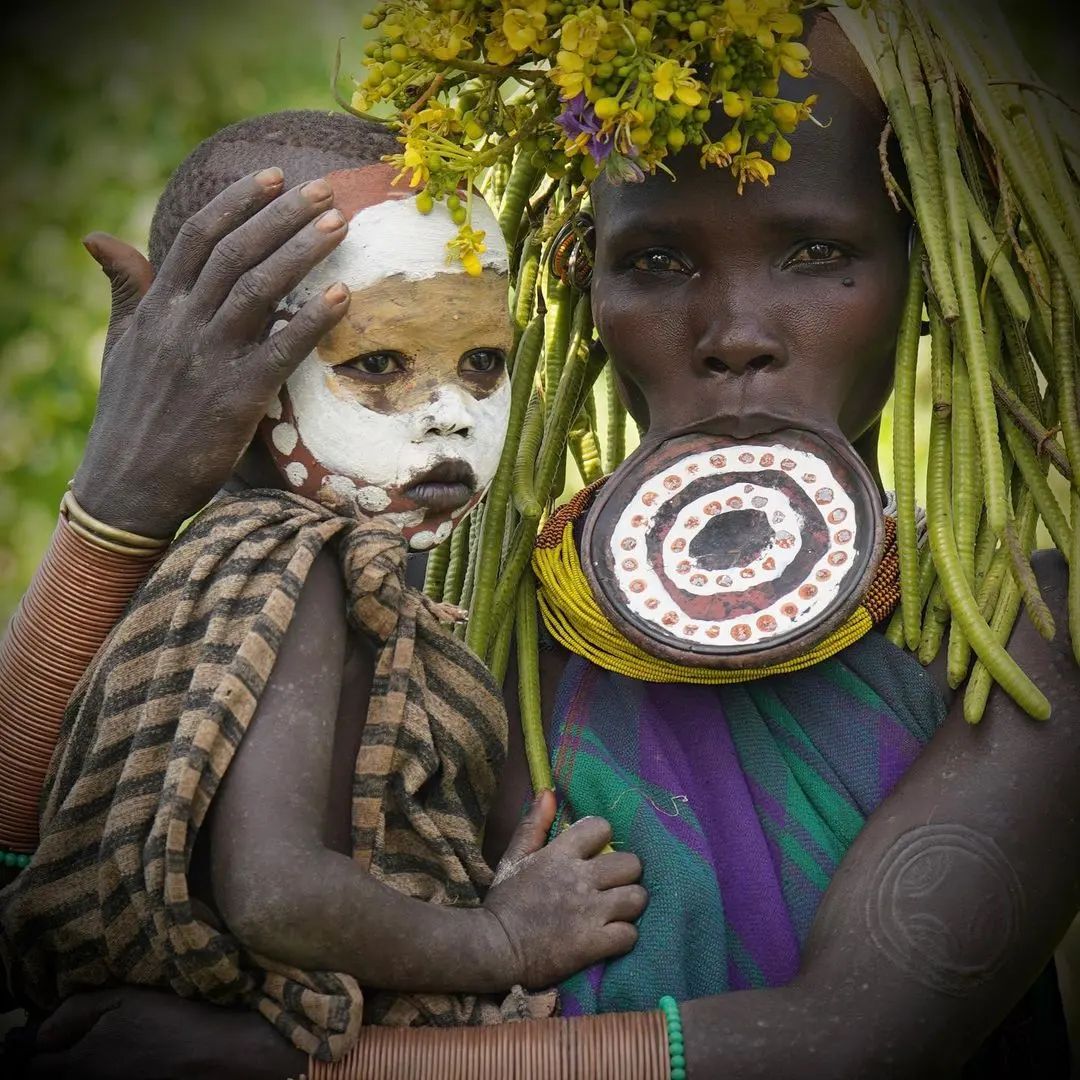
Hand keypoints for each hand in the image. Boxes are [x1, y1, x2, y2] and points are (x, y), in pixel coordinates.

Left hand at [26, 986, 304, 1079]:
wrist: (215, 1054)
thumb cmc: (170, 1022)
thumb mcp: (122, 1000)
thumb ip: (74, 1012)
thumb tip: (42, 1032)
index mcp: (76, 1067)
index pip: (31, 1068)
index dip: (40, 1048)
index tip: (53, 1035)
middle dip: (58, 1061)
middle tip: (81, 1040)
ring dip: (85, 1068)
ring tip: (111, 1049)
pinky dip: (107, 1074)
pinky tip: (130, 1062)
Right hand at [73, 168, 350, 537]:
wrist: (126, 489)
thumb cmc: (128, 417)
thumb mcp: (119, 347)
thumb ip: (125, 291)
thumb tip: (100, 237)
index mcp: (155, 309)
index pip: (197, 237)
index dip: (238, 202)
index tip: (274, 177)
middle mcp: (181, 324)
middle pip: (235, 252)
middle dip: (282, 215)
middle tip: (325, 188)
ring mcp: (209, 359)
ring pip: (258, 289)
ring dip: (301, 251)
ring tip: (339, 224)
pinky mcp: (236, 398)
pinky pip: (279, 351)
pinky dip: (310, 322)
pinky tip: (342, 298)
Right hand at [482, 790, 646, 989]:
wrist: (494, 949)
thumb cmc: (505, 902)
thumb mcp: (514, 858)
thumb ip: (533, 825)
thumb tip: (548, 792)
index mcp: (560, 854)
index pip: (601, 828)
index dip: (603, 837)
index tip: (596, 851)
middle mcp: (580, 879)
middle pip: (631, 864)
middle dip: (626, 873)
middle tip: (614, 883)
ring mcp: (589, 913)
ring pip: (637, 898)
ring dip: (630, 903)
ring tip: (619, 909)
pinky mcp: (593, 944)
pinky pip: (630, 934)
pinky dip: (624, 936)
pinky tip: (612, 936)